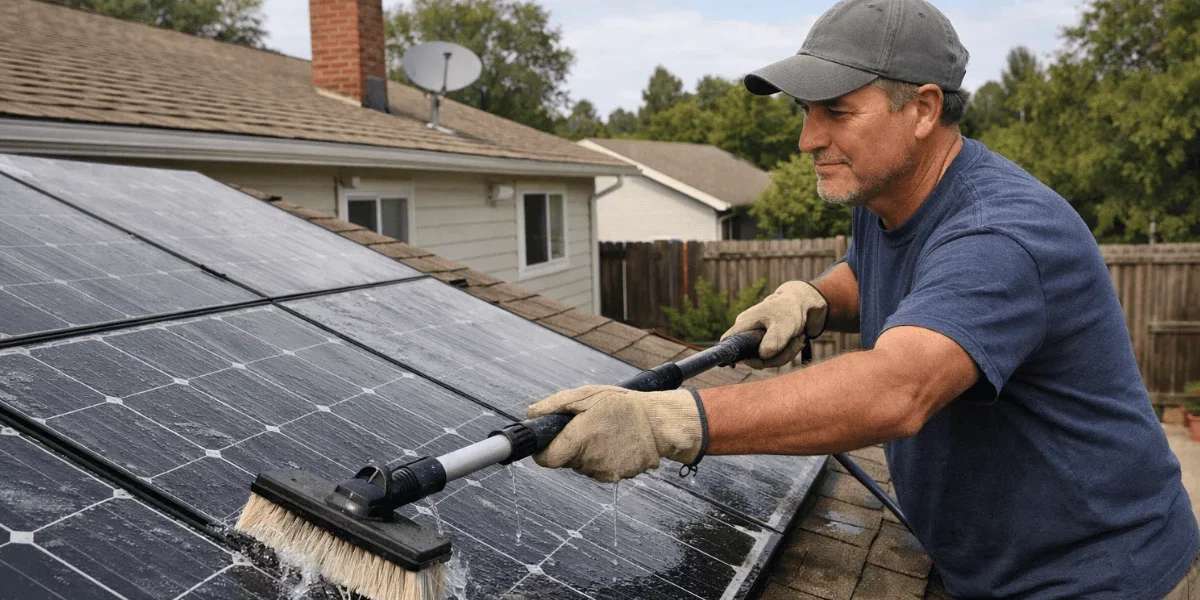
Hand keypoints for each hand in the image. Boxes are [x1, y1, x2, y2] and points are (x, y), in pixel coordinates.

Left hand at [525, 386, 704, 482]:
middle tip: (586, 426)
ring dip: (588, 453)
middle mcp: (589, 461)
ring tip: (606, 432)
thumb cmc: (623, 405)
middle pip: (566, 461)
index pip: (546, 459)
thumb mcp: (586, 395)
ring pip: (583, 466)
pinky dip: (604, 458)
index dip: (543, 451)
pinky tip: (617, 443)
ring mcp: (604, 472)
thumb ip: (554, 406)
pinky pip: (601, 470)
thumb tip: (531, 414)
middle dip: (570, 446)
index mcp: (578, 440)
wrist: (660, 423)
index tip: (548, 441)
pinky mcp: (618, 477)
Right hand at [722, 281, 827, 368]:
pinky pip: (773, 358)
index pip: (727, 342)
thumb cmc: (789, 310)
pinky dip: (788, 352)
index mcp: (744, 324)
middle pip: (752, 358)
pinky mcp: (766, 345)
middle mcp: (747, 333)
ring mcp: (756, 341)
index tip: (757, 362)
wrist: (802, 304)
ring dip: (786, 354)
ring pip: (766, 360)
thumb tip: (762, 356)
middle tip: (795, 344)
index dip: (733, 355)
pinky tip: (798, 341)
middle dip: (776, 357)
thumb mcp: (784, 324)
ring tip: (799, 339)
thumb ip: (773, 340)